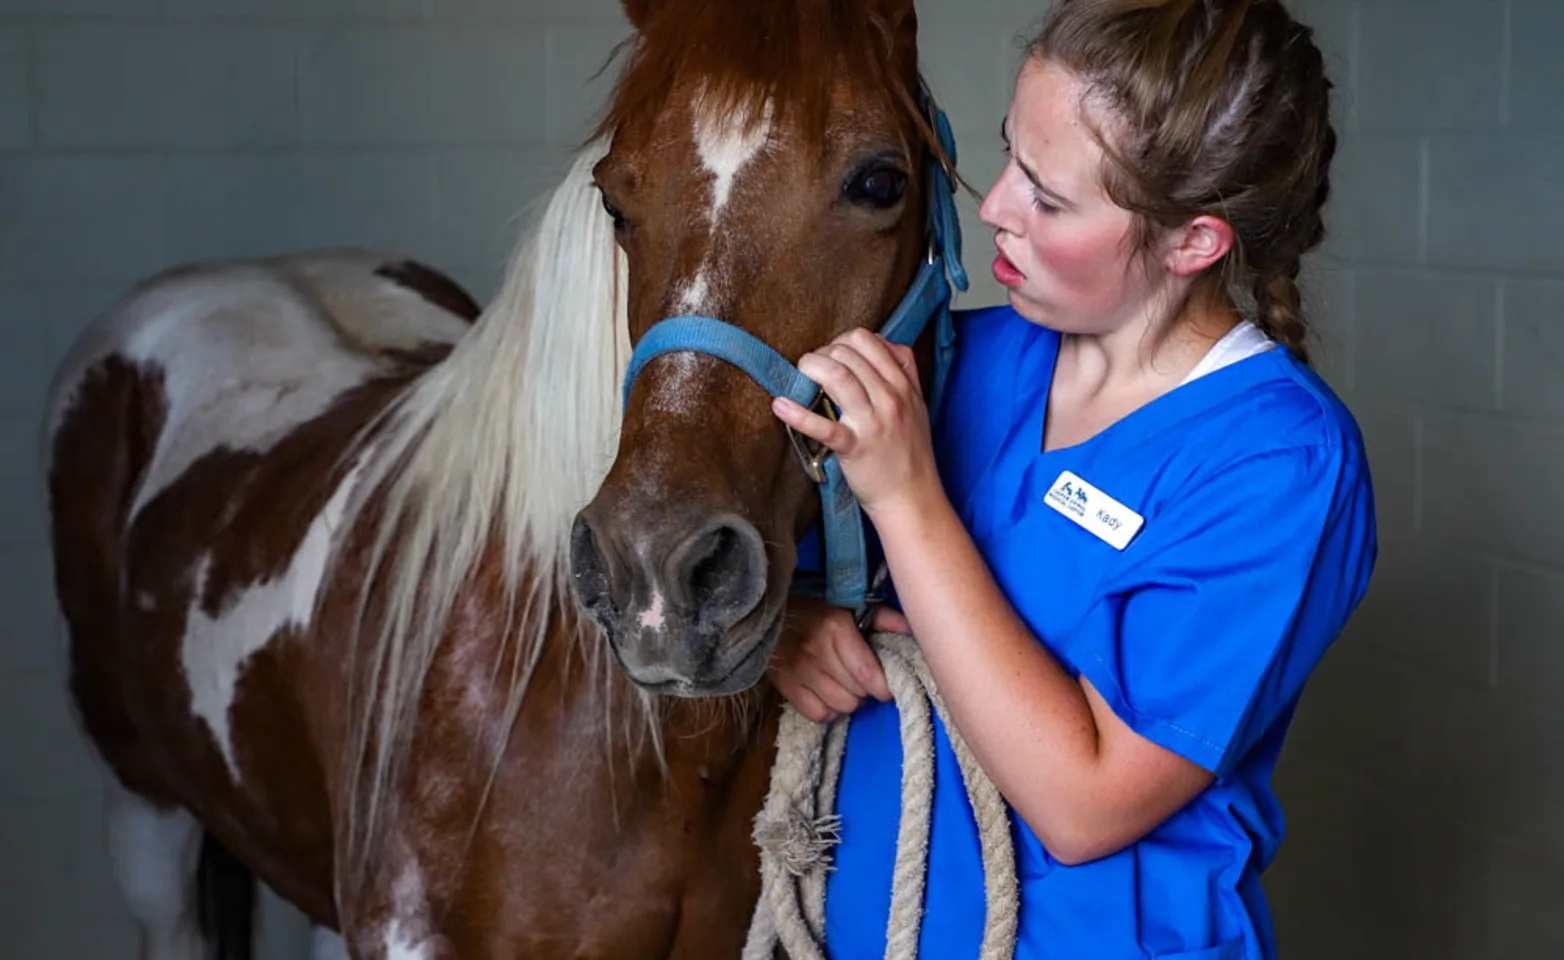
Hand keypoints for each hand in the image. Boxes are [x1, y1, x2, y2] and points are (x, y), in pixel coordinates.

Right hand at [766, 597, 895, 722]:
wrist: (763, 613)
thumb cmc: (812, 610)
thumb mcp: (846, 606)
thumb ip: (881, 618)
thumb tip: (911, 630)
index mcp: (835, 628)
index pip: (867, 673)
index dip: (883, 686)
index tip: (887, 684)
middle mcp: (817, 652)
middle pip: (857, 693)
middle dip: (867, 690)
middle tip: (864, 681)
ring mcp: (799, 672)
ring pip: (840, 706)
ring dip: (849, 701)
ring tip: (846, 687)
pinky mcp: (785, 686)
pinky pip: (818, 714)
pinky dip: (828, 710)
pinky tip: (828, 696)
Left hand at [771, 328, 939, 517]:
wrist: (912, 497)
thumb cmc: (909, 452)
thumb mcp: (917, 405)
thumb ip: (903, 373)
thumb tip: (883, 346)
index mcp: (903, 384)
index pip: (867, 340)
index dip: (840, 341)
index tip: (831, 355)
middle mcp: (890, 398)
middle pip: (848, 353)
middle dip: (821, 354)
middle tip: (811, 370)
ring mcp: (873, 422)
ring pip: (838, 376)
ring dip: (810, 368)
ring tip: (797, 376)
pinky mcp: (854, 447)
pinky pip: (823, 426)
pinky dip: (797, 414)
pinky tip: (780, 406)